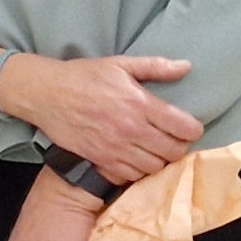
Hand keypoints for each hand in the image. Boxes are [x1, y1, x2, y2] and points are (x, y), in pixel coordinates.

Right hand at [6, 54, 202, 181]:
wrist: (46, 94)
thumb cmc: (84, 76)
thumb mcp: (120, 64)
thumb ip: (156, 67)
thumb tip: (186, 66)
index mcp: (140, 103)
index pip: (182, 127)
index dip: (193, 130)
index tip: (190, 128)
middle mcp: (131, 129)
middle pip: (173, 152)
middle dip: (179, 147)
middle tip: (175, 140)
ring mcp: (115, 148)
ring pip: (154, 167)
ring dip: (160, 161)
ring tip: (156, 151)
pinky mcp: (101, 159)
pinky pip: (131, 176)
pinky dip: (139, 170)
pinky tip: (137, 159)